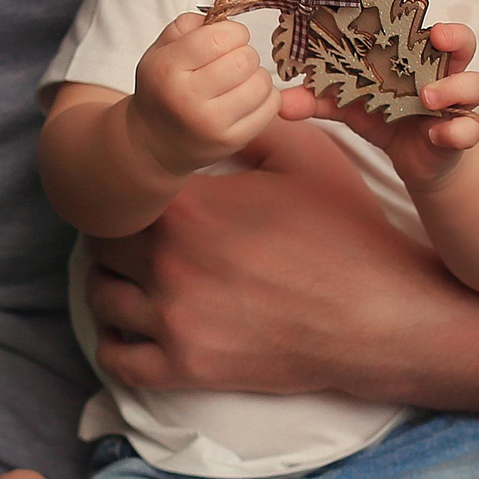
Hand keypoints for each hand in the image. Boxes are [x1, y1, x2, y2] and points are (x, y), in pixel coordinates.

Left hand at [85, 118, 423, 397]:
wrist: (377, 315)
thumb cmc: (344, 232)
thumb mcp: (304, 157)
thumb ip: (249, 127)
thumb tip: (212, 112)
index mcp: (188, 208)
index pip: (123, 194)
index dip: (130, 191)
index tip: (144, 193)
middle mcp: (168, 263)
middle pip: (102, 244)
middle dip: (115, 234)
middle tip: (135, 233)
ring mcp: (173, 319)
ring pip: (101, 298)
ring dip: (109, 283)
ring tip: (131, 275)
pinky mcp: (187, 367)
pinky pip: (119, 360)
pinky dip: (115, 343)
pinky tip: (132, 327)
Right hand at [131, 14, 278, 176]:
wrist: (154, 143)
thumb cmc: (162, 90)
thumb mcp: (160, 51)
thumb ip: (187, 26)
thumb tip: (223, 16)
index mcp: (167, 69)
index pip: (219, 37)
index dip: (232, 31)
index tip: (227, 38)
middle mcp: (187, 98)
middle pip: (245, 59)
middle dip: (245, 53)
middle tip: (232, 62)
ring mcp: (211, 124)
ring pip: (262, 83)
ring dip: (257, 76)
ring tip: (238, 81)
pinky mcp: (231, 141)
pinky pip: (270, 107)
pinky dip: (265, 98)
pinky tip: (246, 99)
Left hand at [281, 22, 478, 188]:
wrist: (412, 158)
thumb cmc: (383, 116)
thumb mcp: (347, 105)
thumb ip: (317, 99)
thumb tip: (281, 102)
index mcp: (413, 54)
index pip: (422, 23)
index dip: (416, 10)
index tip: (406, 3)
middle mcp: (441, 71)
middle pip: (462, 42)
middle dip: (454, 37)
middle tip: (437, 39)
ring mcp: (456, 101)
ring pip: (475, 83)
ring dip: (455, 87)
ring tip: (428, 98)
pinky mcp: (461, 132)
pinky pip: (470, 129)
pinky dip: (458, 131)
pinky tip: (439, 135)